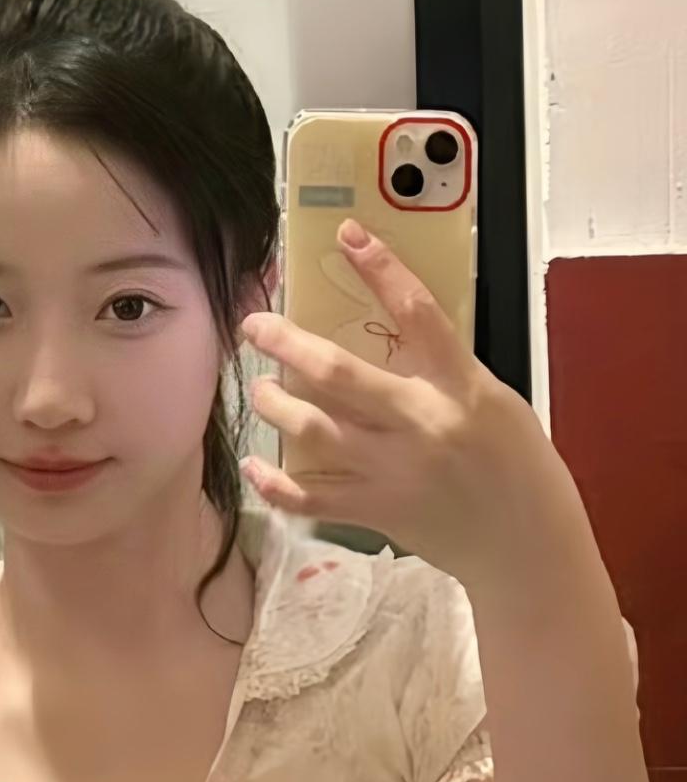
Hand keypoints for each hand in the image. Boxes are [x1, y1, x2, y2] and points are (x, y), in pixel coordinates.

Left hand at [240, 219, 592, 586]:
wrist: (528, 545)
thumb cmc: (518, 464)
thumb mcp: (494, 401)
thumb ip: (442, 373)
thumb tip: (387, 338)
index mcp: (460, 388)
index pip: (419, 314)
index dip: (383, 269)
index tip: (349, 236)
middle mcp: (421, 425)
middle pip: (339, 375)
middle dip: (287, 345)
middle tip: (254, 326)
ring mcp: (394, 471)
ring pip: (314, 431)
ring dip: (275, 405)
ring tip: (259, 389)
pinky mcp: (377, 511)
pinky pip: (312, 498)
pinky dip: (275, 483)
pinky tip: (253, 464)